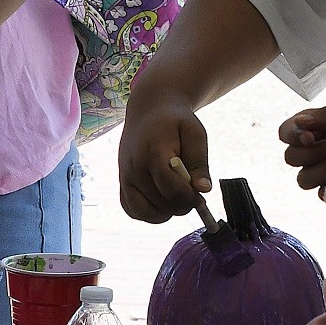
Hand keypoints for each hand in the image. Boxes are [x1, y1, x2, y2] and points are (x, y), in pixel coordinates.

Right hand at [118, 86, 209, 222]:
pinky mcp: (122, 184)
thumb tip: (203, 190)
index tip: (200, 194)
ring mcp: (125, 178)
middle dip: (182, 204)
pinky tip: (162, 201)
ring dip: (166, 212)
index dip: (189, 197)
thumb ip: (199, 162)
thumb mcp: (195, 134)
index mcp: (153, 152)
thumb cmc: (175, 122)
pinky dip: (149, 213)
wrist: (148, 111)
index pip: (170, 188)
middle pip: (161, 203)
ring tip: (177, 197)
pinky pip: (133, 211)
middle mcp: (134, 168)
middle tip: (191, 193)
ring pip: (145, 213)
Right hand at [276, 92, 325, 192]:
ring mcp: (322, 170)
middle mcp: (312, 149)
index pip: (285, 133)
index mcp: (311, 126)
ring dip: (320, 170)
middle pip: (290, 158)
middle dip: (313, 152)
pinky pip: (322, 194)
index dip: (292, 136)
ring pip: (302, 179)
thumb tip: (300, 124)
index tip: (309, 136)